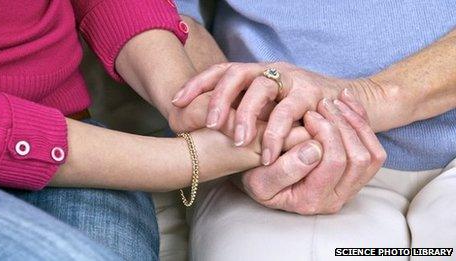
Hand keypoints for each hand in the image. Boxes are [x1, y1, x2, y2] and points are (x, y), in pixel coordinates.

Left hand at [172, 62, 383, 165]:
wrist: (343, 103)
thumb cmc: (296, 112)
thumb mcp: (266, 109)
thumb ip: (244, 112)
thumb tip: (205, 128)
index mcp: (255, 72)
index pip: (221, 70)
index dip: (197, 84)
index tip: (177, 102)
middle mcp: (270, 70)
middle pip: (237, 73)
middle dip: (220, 98)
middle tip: (210, 124)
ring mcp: (291, 79)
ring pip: (262, 87)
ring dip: (246, 115)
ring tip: (237, 141)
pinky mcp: (311, 94)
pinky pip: (288, 111)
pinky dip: (274, 134)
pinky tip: (266, 155)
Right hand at [239, 96, 385, 214]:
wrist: (261, 176)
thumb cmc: (256, 176)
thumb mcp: (256, 179)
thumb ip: (281, 171)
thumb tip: (314, 150)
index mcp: (311, 201)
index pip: (334, 163)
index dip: (326, 133)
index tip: (309, 115)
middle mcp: (334, 199)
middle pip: (357, 159)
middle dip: (342, 125)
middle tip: (322, 104)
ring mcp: (348, 189)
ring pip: (371, 155)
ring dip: (355, 123)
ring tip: (333, 103)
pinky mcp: (355, 177)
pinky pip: (375, 151)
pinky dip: (364, 124)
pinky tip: (347, 104)